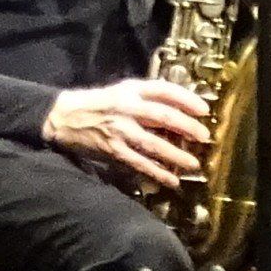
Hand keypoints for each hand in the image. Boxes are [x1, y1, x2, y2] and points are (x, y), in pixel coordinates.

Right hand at [42, 76, 213, 187]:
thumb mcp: (121, 91)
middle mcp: (126, 108)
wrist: (65, 117)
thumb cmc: (99, 103)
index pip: (163, 90)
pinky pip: (139, 162)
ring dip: (176, 155)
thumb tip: (179, 110)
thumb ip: (146, 98)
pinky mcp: (113, 150)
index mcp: (130, 90)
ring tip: (193, 164)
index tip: (204, 109)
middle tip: (203, 137)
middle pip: (163, 116)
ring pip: (153, 143)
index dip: (186, 98)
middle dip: (187, 127)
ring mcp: (119, 130)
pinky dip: (156, 172)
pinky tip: (171, 180)